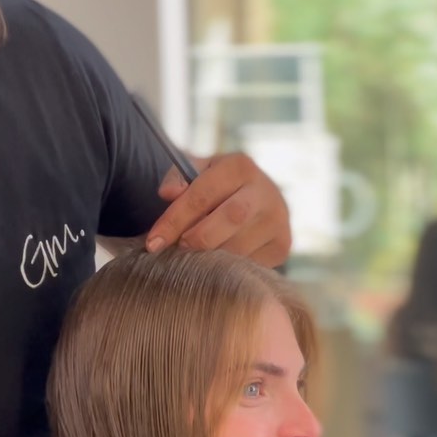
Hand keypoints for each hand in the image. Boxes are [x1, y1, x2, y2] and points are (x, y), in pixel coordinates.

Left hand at [147, 154, 290, 266]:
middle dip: (198, 238)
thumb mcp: (198, 175)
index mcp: (240, 166)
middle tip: (178, 251)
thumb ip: (178, 179)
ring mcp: (278, 220)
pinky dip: (228, 270)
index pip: (202, 193)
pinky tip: (217, 267)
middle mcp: (265, 191)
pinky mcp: (282, 246)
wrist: (259, 202)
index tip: (153, 243)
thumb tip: (167, 193)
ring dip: (212, 259)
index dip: (174, 220)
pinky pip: (250, 265)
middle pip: (230, 218)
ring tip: (194, 260)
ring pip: (241, 247)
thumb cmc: (218, 190)